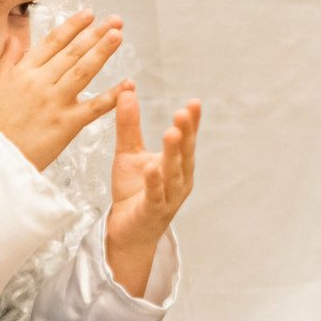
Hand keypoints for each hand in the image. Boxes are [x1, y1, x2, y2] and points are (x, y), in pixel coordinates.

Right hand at [0, 10, 125, 170]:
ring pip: (82, 72)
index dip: (73, 26)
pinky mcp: (67, 124)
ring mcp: (55, 102)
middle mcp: (40, 83)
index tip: (89, 13)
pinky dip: (112, 95)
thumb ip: (8, 60)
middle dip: (94, 34)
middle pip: (72, 53)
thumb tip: (15, 37)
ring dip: (102, 52)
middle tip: (115, 20)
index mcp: (24, 72)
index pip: (52, 42)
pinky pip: (93, 107)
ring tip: (118, 36)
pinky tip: (128, 84)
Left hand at [105, 88, 201, 296]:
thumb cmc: (133, 190)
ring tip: (171, 133)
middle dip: (186, 133)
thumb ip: (130, 124)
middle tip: (184, 113)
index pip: (187, 139)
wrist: (126, 229)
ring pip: (174, 173)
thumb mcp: (128, 152)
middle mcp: (180, 179)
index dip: (192, 122)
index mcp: (178, 163)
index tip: (194, 103)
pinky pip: (156, 196)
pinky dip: (155, 183)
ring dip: (173, 154)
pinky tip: (152, 168)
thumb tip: (127, 90)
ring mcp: (169, 197)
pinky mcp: (153, 212)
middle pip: (185, 153)